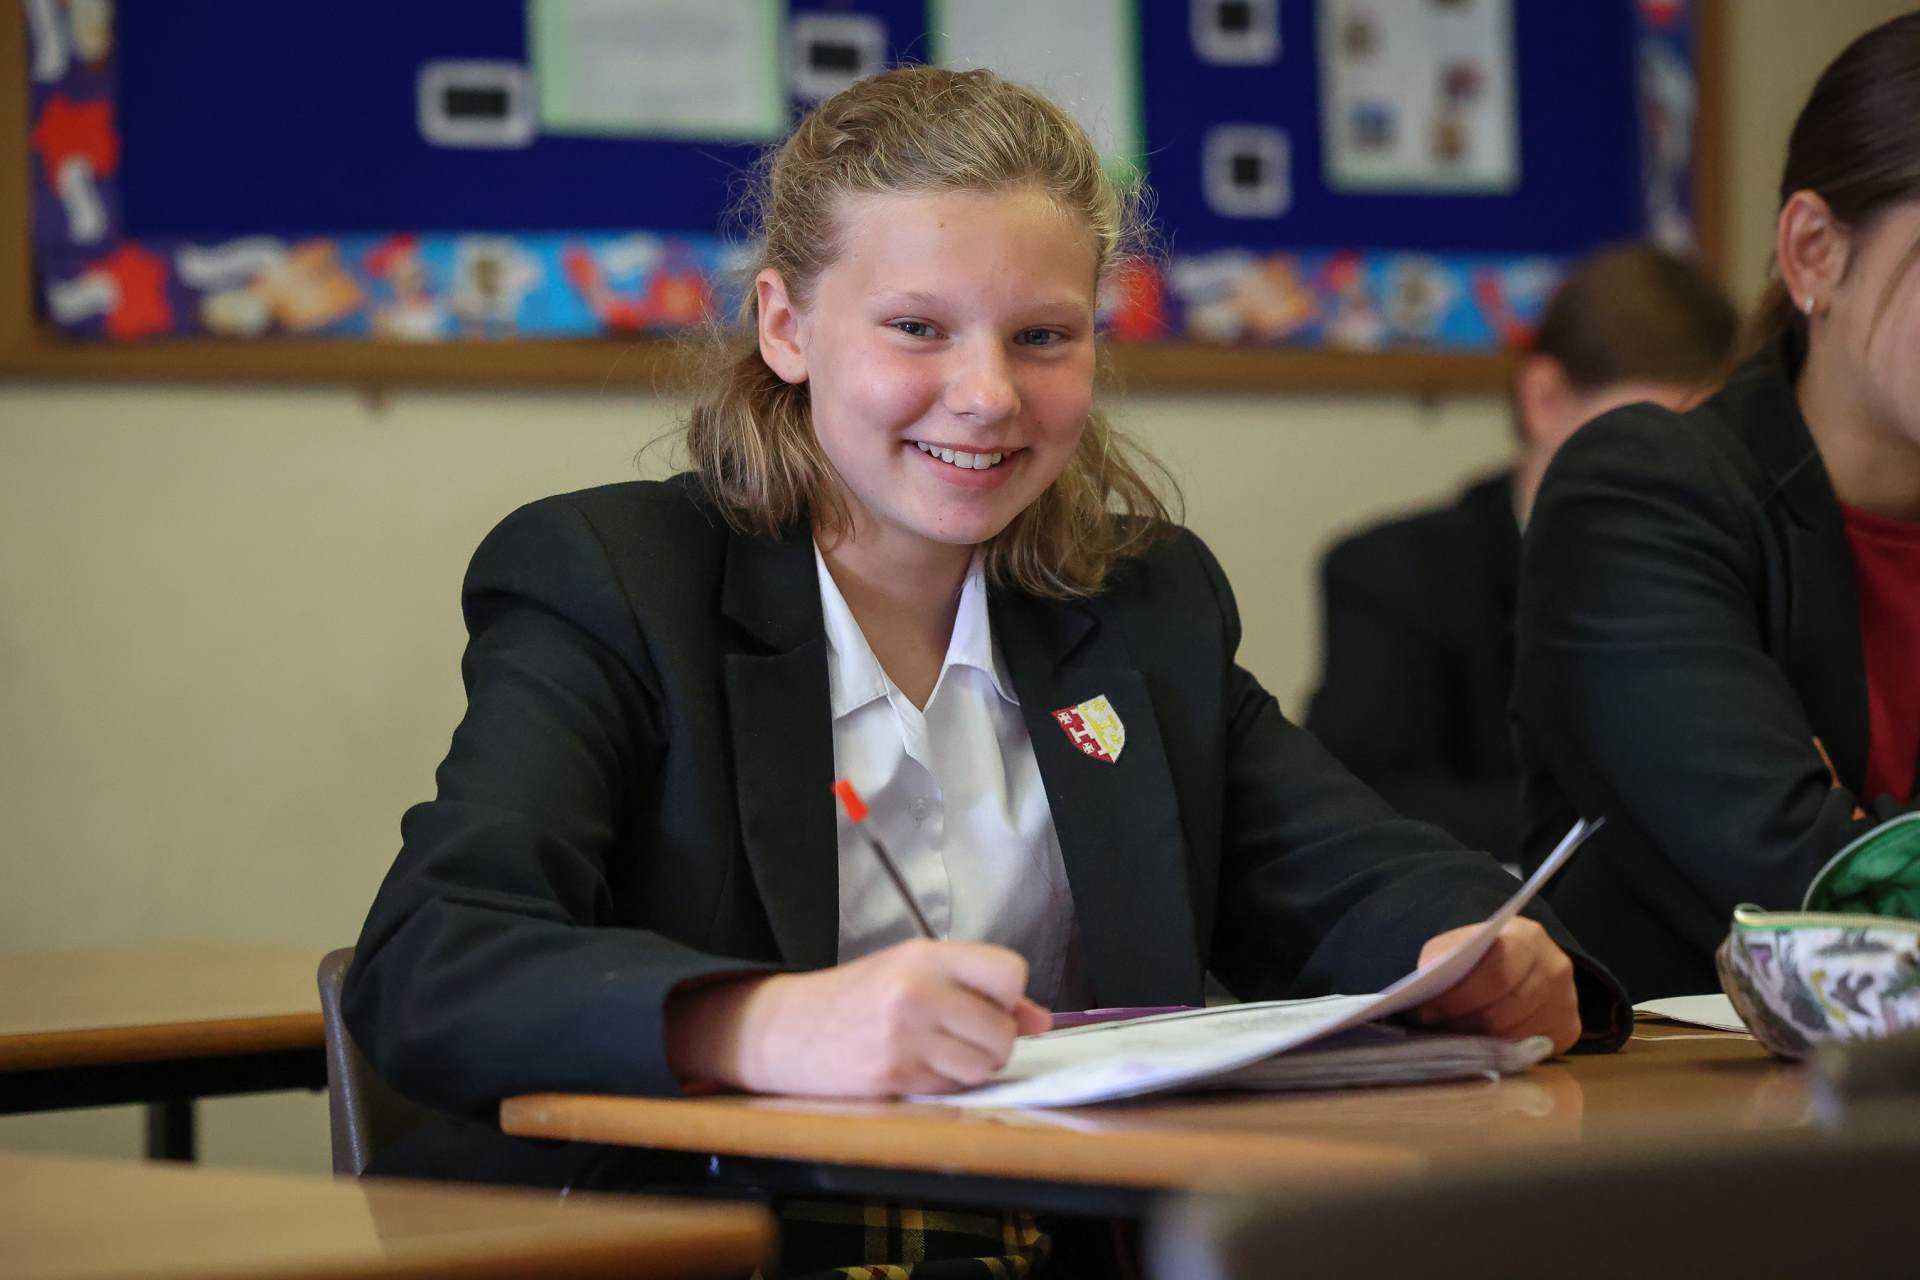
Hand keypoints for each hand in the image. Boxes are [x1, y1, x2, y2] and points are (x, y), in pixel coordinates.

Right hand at [666, 938, 1051, 1097]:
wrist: (789, 1029)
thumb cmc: (858, 996)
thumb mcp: (915, 971)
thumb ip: (980, 989)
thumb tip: (1041, 1021)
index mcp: (926, 957)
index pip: (1010, 973)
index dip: (1007, 996)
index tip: (988, 1001)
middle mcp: (918, 993)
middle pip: (1003, 1031)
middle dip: (992, 1040)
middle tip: (960, 1033)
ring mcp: (905, 1038)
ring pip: (983, 1067)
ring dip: (971, 1067)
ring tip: (938, 1051)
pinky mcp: (895, 1078)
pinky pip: (953, 1090)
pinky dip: (946, 1085)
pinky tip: (917, 1067)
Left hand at [1408, 917, 1580, 1054]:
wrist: (1530, 961)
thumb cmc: (1489, 952)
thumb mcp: (1465, 940)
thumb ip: (1443, 954)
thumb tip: (1427, 975)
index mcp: (1529, 938)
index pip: (1496, 976)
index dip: (1458, 998)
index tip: (1426, 1011)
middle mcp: (1556, 969)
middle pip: (1503, 1012)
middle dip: (1461, 1023)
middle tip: (1434, 1027)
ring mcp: (1567, 1002)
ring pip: (1512, 1036)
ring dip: (1476, 1040)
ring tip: (1451, 1033)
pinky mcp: (1569, 1029)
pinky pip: (1526, 1050)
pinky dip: (1497, 1049)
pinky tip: (1479, 1040)